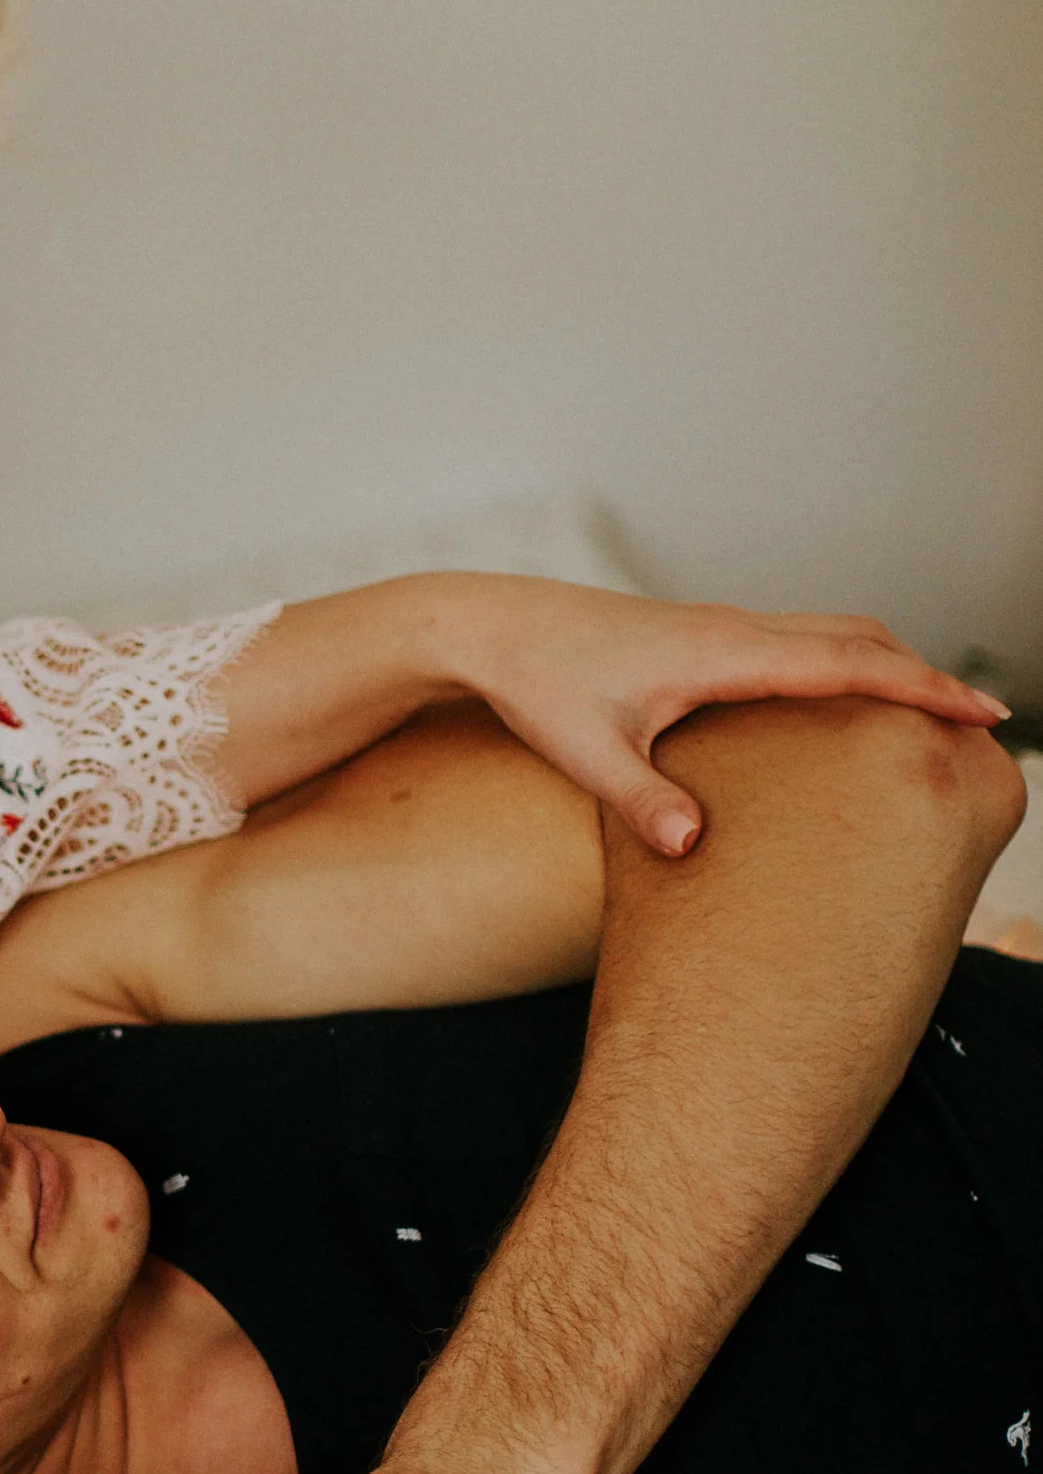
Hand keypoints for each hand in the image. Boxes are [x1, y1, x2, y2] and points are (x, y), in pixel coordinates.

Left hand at [445, 581, 1001, 860]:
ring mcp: (720, 628)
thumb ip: (641, 800)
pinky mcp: (703, 637)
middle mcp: (733, 629)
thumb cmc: (536, 685)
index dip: (921, 689)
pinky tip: (853, 707)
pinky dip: (846, 664)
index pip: (849, 663)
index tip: (981, 715)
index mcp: (722, 652)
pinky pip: (798, 642)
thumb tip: (690, 845)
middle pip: (858, 639)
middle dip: (925, 678)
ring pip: (830, 633)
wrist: (490, 630)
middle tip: (983, 725)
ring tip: (937, 716)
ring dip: (889, 666)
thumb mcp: (586, 752)